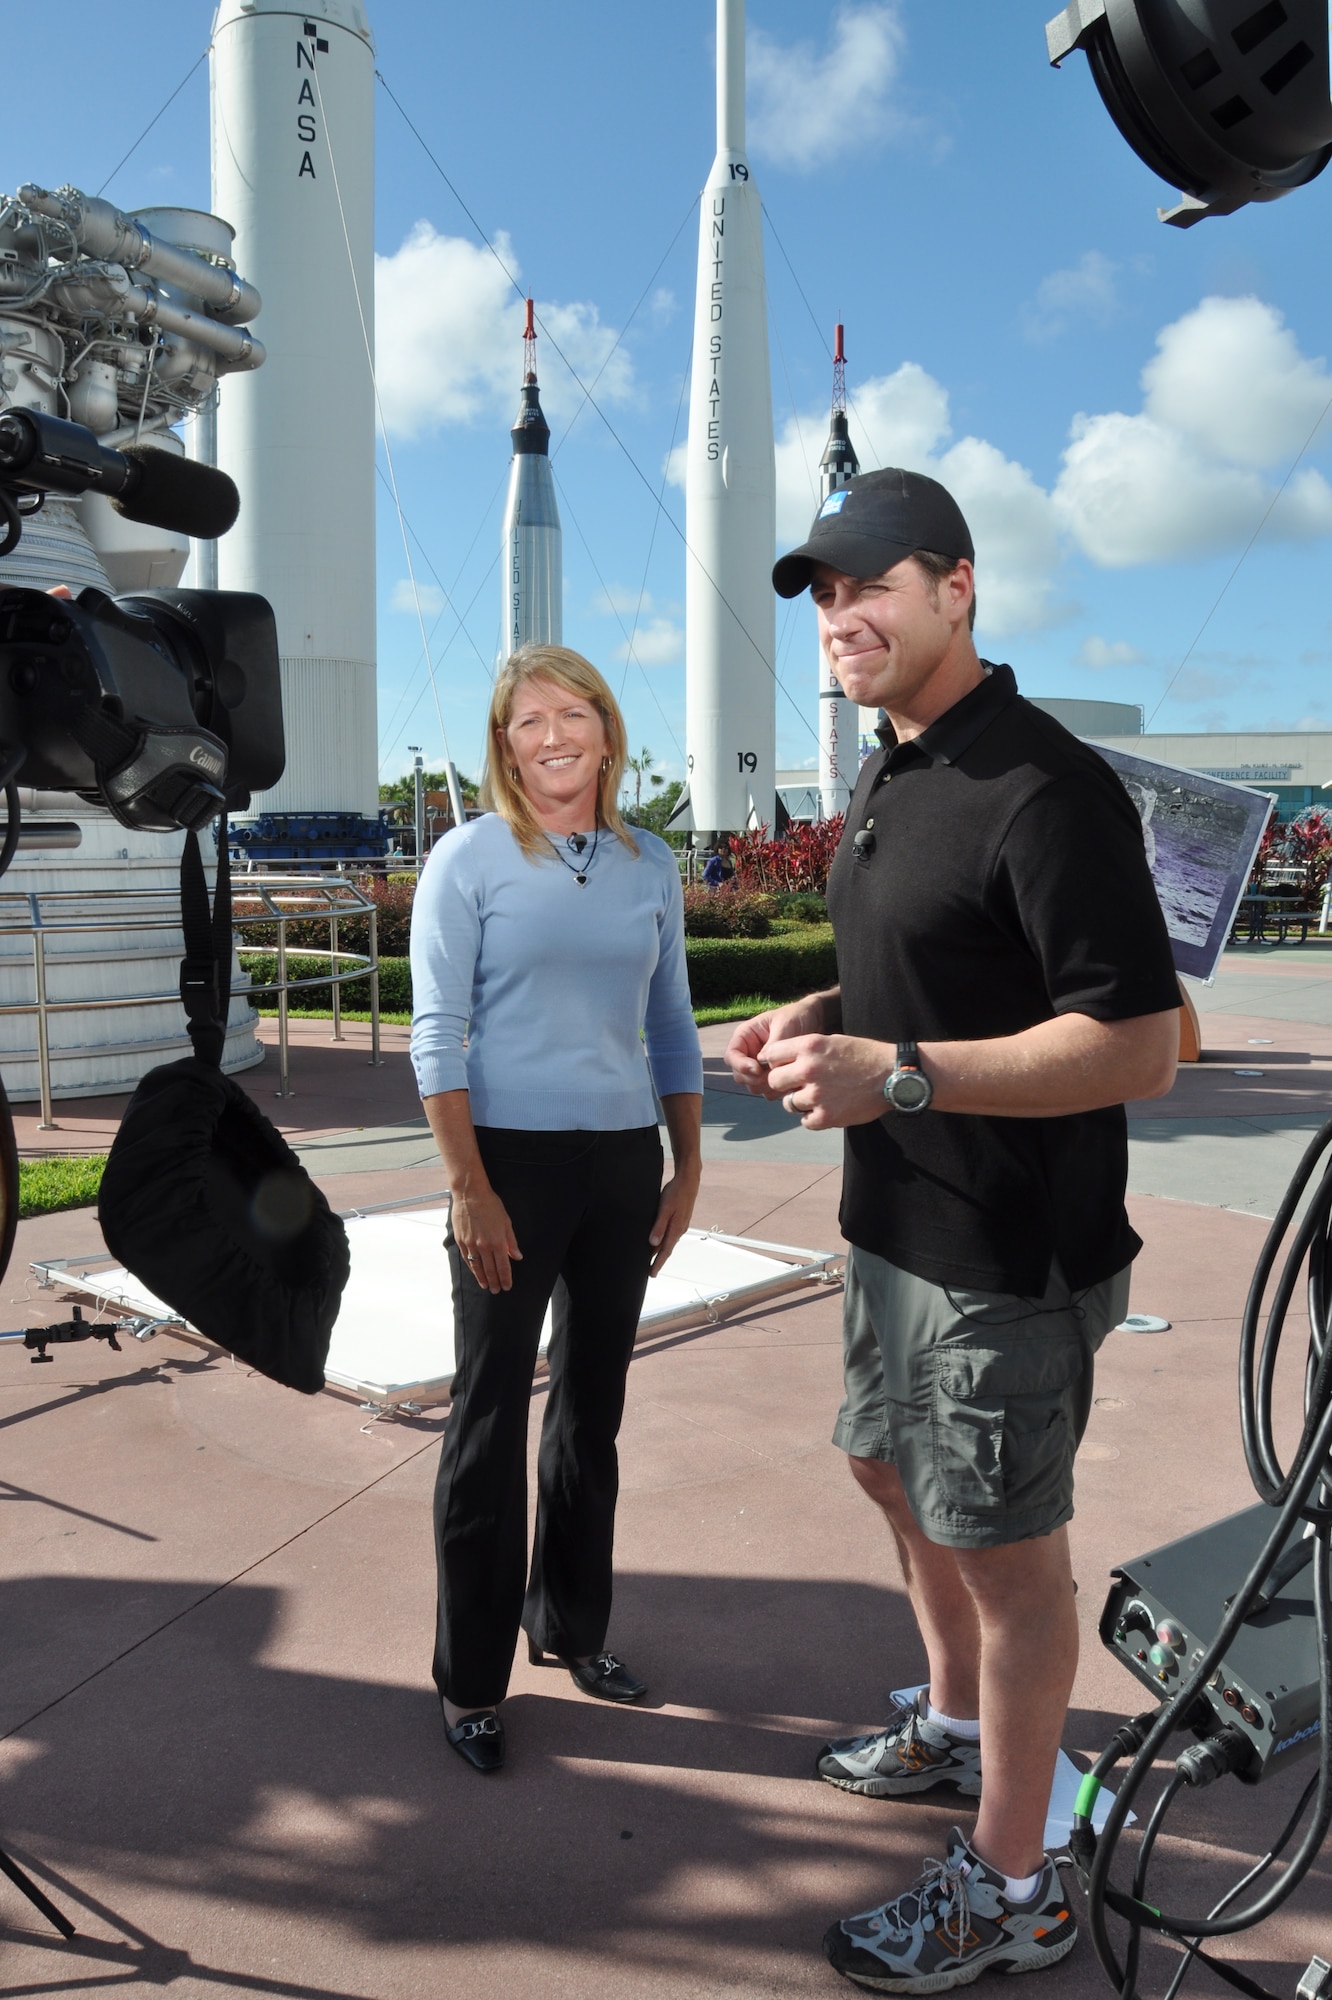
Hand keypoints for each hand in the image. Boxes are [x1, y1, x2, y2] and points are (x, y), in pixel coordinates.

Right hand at [450, 1184, 521, 1293]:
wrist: (470, 1194)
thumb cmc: (490, 1205)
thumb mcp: (506, 1221)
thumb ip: (511, 1241)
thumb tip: (517, 1256)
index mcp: (497, 1241)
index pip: (503, 1265)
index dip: (506, 1278)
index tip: (507, 1286)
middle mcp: (484, 1246)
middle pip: (490, 1269)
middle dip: (495, 1281)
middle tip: (497, 1290)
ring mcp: (471, 1244)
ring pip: (477, 1267)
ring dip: (482, 1278)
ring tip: (486, 1286)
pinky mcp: (461, 1241)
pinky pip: (467, 1259)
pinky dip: (472, 1268)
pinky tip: (475, 1273)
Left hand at [647, 1164, 699, 1276]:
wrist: (688, 1181)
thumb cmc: (676, 1193)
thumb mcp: (664, 1209)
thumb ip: (659, 1226)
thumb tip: (653, 1243)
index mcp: (676, 1229)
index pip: (665, 1252)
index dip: (658, 1263)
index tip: (652, 1274)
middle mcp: (679, 1230)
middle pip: (667, 1249)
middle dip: (659, 1260)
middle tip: (650, 1270)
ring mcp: (681, 1225)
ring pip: (669, 1242)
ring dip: (661, 1251)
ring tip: (652, 1258)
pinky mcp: (680, 1219)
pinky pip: (671, 1234)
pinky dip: (664, 1241)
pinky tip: (659, 1240)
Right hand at [726, 996, 828, 1098]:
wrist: (813, 1021)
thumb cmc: (795, 1017)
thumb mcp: (784, 1025)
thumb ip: (773, 1045)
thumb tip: (764, 1065)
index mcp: (745, 1036)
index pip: (731, 1055)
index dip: (741, 1065)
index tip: (758, 1069)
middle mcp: (748, 1053)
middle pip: (739, 1075)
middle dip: (754, 1079)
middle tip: (774, 1077)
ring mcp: (759, 1067)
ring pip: (752, 1086)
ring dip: (766, 1086)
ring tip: (785, 1079)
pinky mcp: (771, 1076)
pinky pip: (767, 1091)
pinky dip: (776, 1091)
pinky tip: (791, 1084)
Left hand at [762, 1032, 892, 1129]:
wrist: (893, 1075)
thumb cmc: (864, 1055)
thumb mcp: (832, 1040)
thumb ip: (804, 1050)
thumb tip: (777, 1061)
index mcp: (809, 1046)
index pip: (771, 1055)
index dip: (776, 1062)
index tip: (784, 1067)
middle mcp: (809, 1069)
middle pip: (774, 1081)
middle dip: (784, 1084)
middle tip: (800, 1085)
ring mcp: (817, 1094)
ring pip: (788, 1103)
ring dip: (799, 1102)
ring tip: (818, 1097)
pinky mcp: (826, 1116)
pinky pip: (805, 1121)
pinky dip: (813, 1118)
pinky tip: (827, 1109)